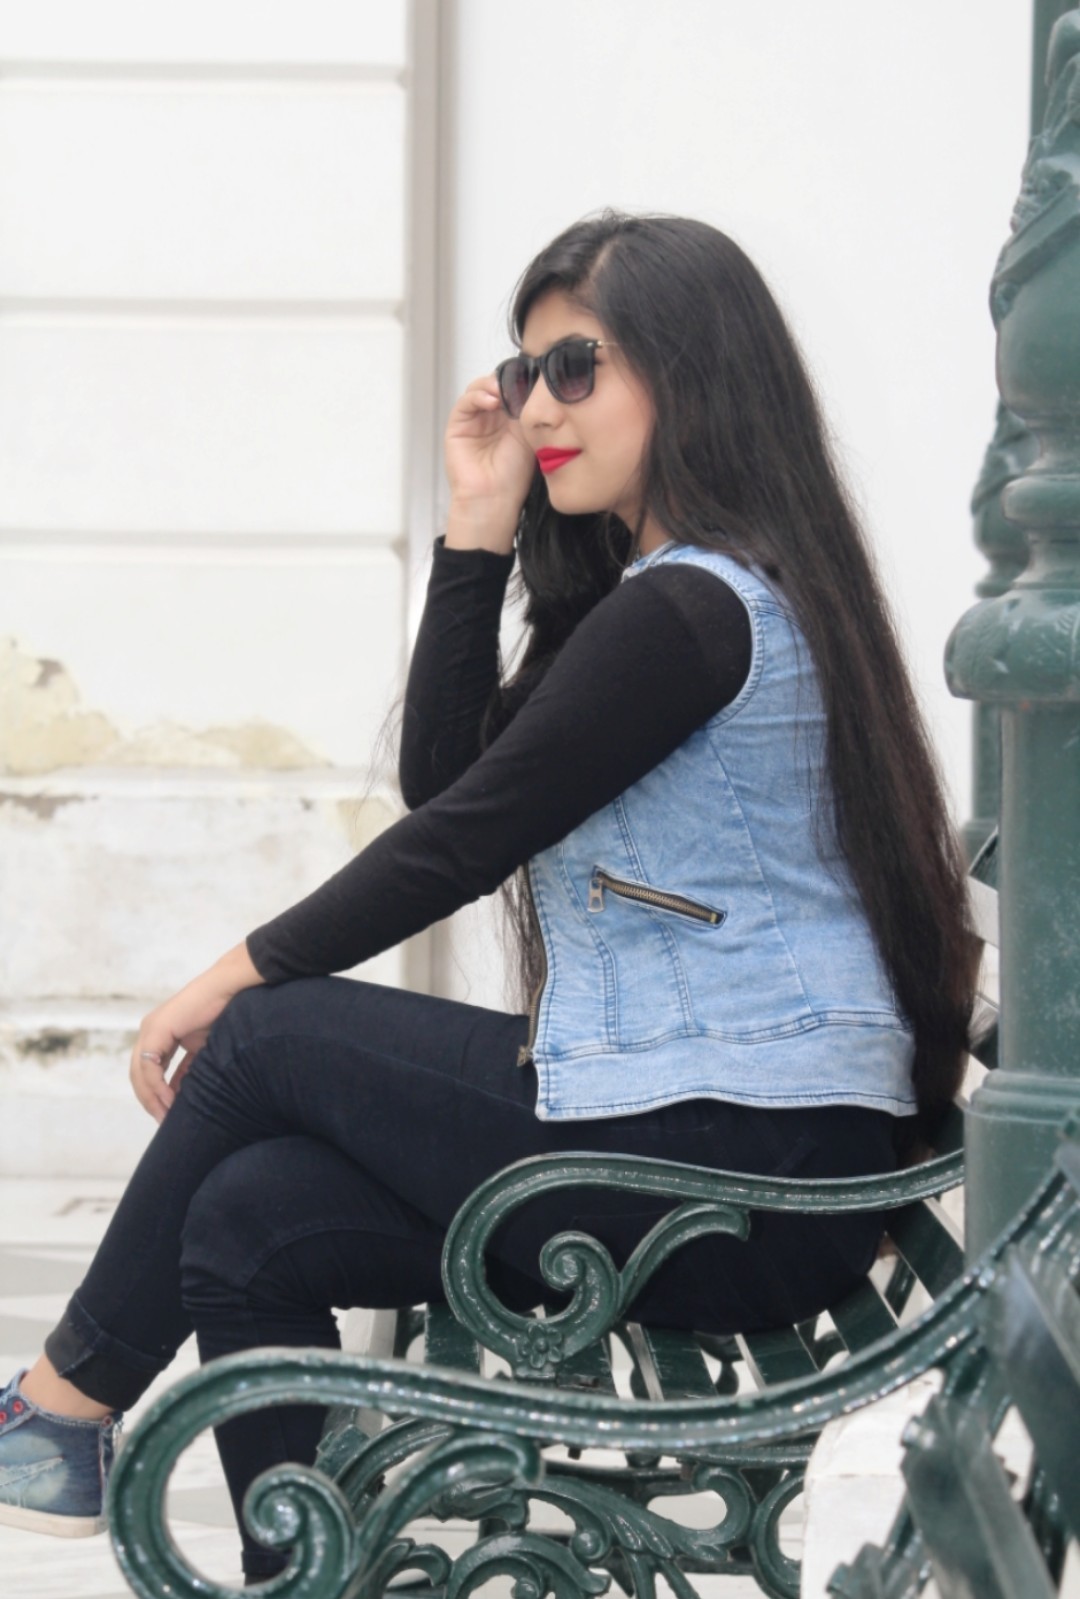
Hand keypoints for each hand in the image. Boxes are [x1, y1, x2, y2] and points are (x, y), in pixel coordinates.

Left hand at [130, 942, 263, 1122]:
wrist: (231, 989)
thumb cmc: (225, 1013)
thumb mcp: (204, 1049)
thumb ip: (190, 1069)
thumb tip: (183, 1095)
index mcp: (160, 1036)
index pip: (149, 1072)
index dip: (155, 1095)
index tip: (168, 1116)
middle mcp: (150, 1032)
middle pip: (139, 1076)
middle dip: (150, 1101)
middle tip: (164, 1122)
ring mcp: (150, 1030)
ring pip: (140, 1073)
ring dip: (152, 1098)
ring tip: (166, 1116)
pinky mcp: (156, 1030)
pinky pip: (150, 1066)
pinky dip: (157, 1086)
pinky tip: (170, 1100)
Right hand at [443, 375, 534, 549]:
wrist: (495, 498)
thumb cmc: (513, 476)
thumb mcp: (529, 435)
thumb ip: (528, 409)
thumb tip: (532, 383)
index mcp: (511, 417)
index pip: (512, 387)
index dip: (520, 379)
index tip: (531, 377)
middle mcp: (492, 416)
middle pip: (495, 383)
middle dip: (506, 379)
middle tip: (518, 381)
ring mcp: (474, 419)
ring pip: (480, 388)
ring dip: (491, 385)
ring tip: (504, 391)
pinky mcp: (458, 424)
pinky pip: (466, 402)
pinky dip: (478, 396)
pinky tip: (492, 401)